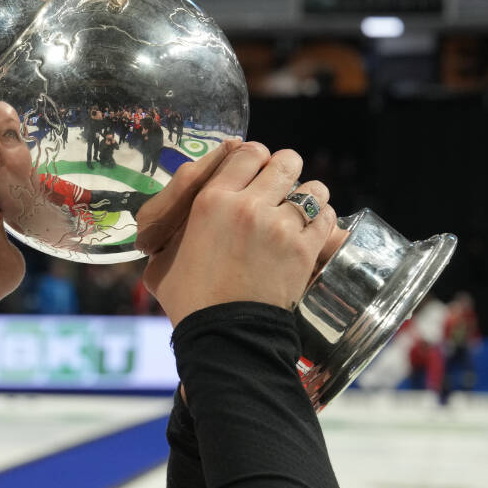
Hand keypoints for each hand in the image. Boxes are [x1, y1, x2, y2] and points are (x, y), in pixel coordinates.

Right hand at [141, 141, 338, 325]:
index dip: (255, 157)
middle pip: (284, 161)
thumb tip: (160, 229)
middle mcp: (248, 206)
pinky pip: (327, 216)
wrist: (224, 335)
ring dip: (306, 195)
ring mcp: (281, 227)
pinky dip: (322, 219)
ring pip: (312, 188)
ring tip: (297, 210)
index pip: (246, 152)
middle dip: (283, 170)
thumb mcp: (163, 258)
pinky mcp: (306, 250)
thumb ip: (170, 232)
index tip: (255, 170)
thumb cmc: (189, 299)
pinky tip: (311, 229)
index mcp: (211, 200)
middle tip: (278, 189)